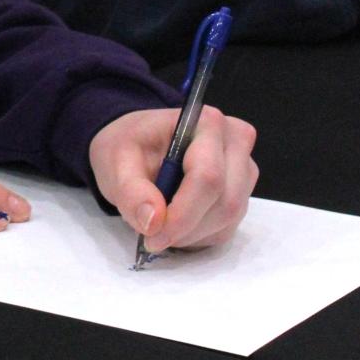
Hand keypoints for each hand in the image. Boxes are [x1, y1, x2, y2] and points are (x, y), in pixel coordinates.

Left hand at [88, 104, 256, 256]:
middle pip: (225, 202)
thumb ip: (131, 191)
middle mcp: (235, 142)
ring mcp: (243, 170)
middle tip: (152, 235)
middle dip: (187, 228)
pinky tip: (176, 224)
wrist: (139, 143)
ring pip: (229, 219)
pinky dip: (198, 236)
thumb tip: (153, 222)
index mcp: (207, 124)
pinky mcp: (242, 194)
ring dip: (192, 234)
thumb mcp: (116, 161)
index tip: (154, 235)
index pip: (208, 177)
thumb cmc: (131, 146)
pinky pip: (227, 228)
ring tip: (160, 224)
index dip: (183, 214)